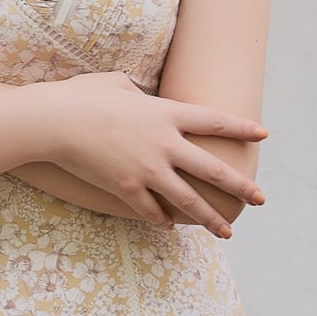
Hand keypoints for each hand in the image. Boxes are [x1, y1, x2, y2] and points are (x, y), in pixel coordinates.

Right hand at [36, 74, 266, 232]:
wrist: (54, 122)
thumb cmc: (82, 95)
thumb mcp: (118, 83)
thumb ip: (139, 92)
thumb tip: (140, 95)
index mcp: (167, 113)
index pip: (215, 122)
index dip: (242, 129)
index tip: (262, 135)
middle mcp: (165, 144)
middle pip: (213, 170)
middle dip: (241, 186)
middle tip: (260, 199)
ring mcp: (147, 169)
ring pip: (188, 200)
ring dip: (210, 218)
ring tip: (227, 232)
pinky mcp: (126, 189)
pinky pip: (150, 210)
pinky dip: (161, 219)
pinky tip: (170, 227)